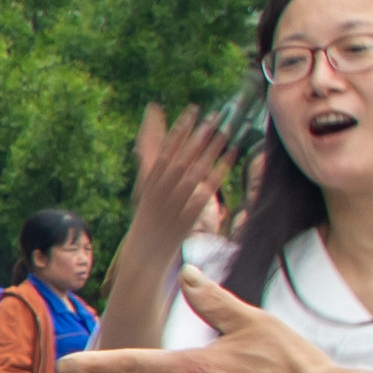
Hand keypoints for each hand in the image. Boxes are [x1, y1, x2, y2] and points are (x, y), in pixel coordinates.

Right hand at [127, 105, 233, 244]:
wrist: (142, 261)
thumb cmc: (146, 230)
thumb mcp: (146, 201)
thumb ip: (156, 178)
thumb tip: (164, 157)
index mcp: (149, 186)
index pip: (164, 152)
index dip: (178, 130)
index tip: (191, 111)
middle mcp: (160, 193)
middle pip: (181, 158)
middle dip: (197, 135)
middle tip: (214, 115)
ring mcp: (173, 206)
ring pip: (194, 172)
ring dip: (210, 150)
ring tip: (226, 131)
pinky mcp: (186, 219)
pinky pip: (205, 193)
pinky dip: (218, 174)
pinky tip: (231, 159)